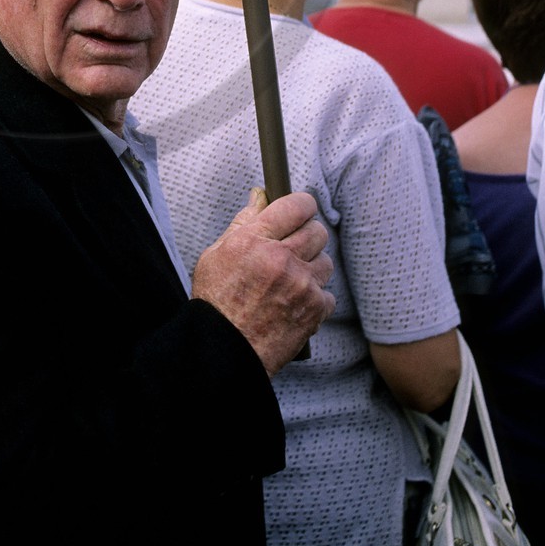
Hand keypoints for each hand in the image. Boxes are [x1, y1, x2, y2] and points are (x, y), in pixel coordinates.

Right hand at [191, 189, 334, 374]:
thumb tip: (260, 195)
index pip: (296, 205)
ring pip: (325, 261)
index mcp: (254, 239)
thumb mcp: (217, 253)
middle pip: (317, 230)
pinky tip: (293, 303)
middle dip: (307, 236)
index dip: (301, 205)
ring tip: (290, 281)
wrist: (225, 350)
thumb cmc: (216, 302)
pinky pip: (328, 293)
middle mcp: (281, 259)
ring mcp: (301, 285)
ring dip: (311, 267)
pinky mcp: (314, 309)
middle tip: (291, 248)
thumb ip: (243, 222)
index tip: (299, 211)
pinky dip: (314, 298)